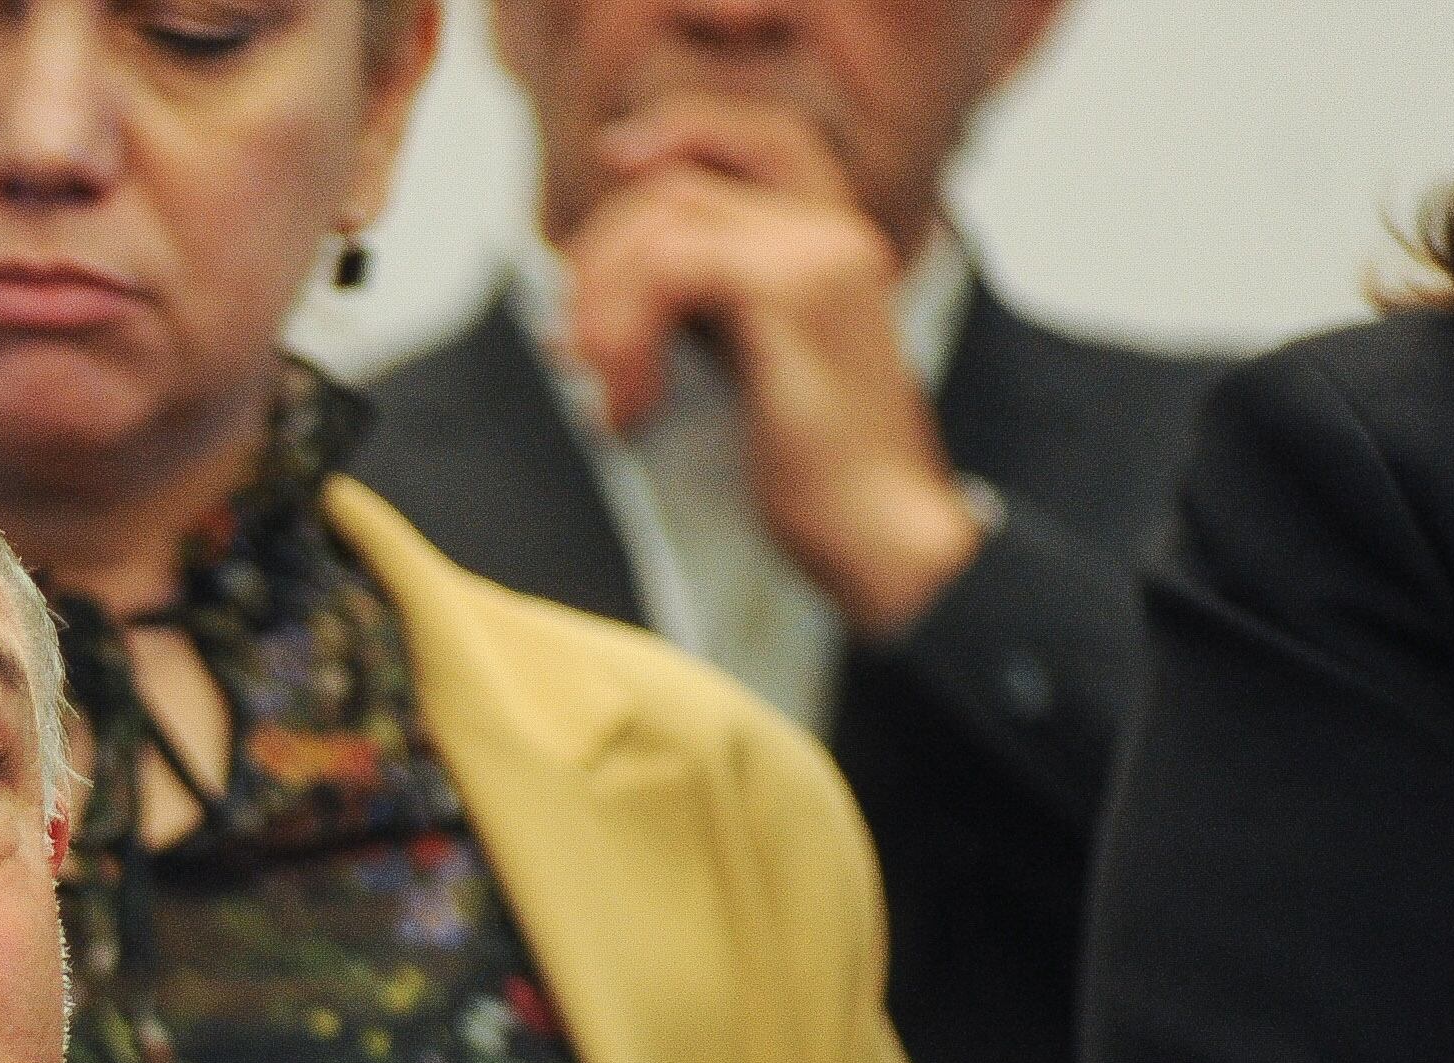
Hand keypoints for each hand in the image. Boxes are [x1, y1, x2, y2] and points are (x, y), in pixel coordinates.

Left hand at [557, 94, 981, 639]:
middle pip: (680, 187)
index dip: (681, 132)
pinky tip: (629, 409)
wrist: (882, 539)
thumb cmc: (811, 479)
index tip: (613, 161)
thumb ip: (701, 313)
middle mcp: (833, 233)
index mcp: (832, 244)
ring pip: (666, 222)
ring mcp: (819, 255)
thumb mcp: (746, 371)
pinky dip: (626, 333)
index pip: (758, 139)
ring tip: (602, 392)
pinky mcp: (793, 293)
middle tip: (571, 348)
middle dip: (601, 257)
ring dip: (606, 304)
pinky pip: (670, 269)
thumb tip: (596, 294)